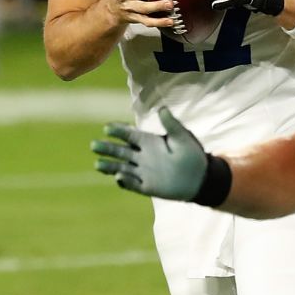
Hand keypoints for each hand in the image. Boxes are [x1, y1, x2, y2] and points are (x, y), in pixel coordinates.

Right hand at [92, 106, 208, 199]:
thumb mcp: (182, 137)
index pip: (130, 135)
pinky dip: (125, 181)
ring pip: (121, 168)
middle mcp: (142, 156)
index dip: (119, 131)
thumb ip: (171, 124)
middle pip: (120, 151)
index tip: (107, 127)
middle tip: (94, 144)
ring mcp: (143, 172)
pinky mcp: (146, 186)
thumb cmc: (192, 154)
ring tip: (97, 164)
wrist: (200, 178)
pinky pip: (132, 184)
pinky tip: (119, 177)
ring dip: (110, 166)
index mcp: (150, 142)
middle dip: (107, 148)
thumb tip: (162, 108)